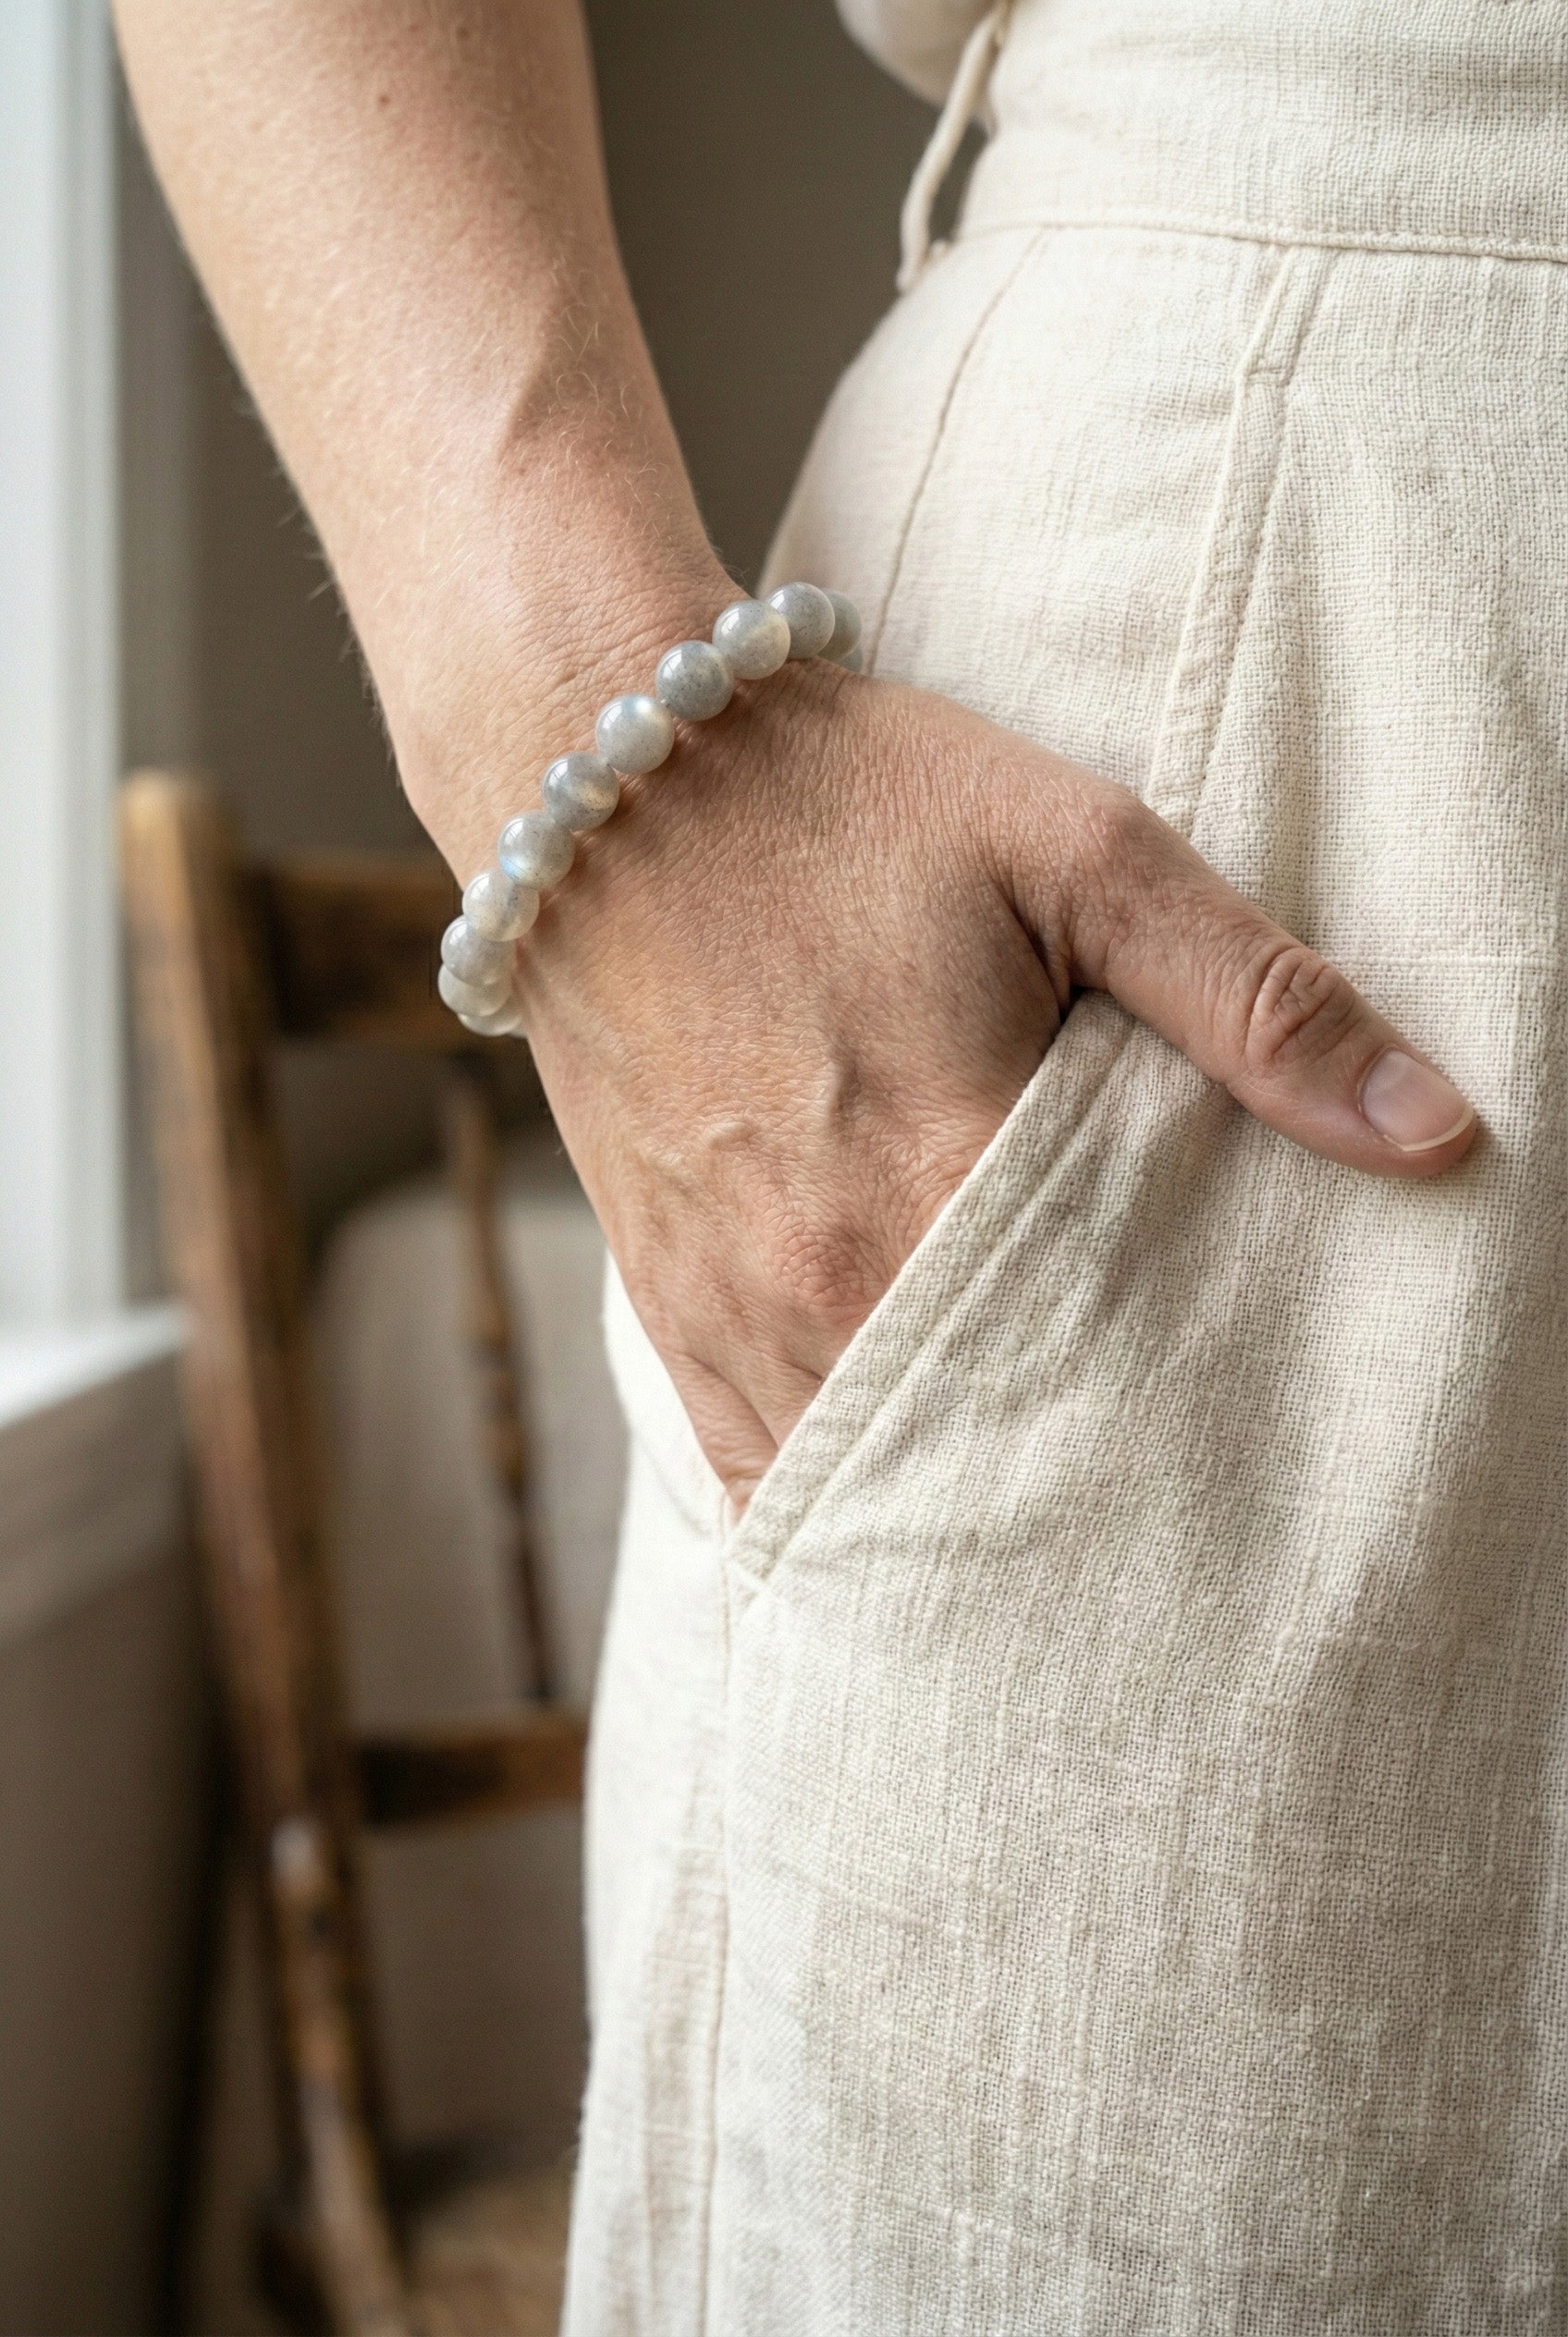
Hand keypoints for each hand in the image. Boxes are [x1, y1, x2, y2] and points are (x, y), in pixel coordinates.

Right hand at [430, 634, 1476, 1508]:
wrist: (596, 772)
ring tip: (1050, 1563)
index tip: (1262, 1486)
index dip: (1194, 1449)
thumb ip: (1256, 1000)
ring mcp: (727, 1302)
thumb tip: (1438, 1129)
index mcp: (942, 1174)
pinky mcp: (661, 1296)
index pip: (1109, 1386)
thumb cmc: (849, 797)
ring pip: (859, 1495)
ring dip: (954, 1527)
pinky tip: (896, 1534)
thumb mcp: (1078, 850)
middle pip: (986, 1468)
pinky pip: (749, 1469)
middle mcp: (823, 1275)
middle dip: (1085, 1517)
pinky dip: (829, 1512)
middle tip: (1178, 1556)